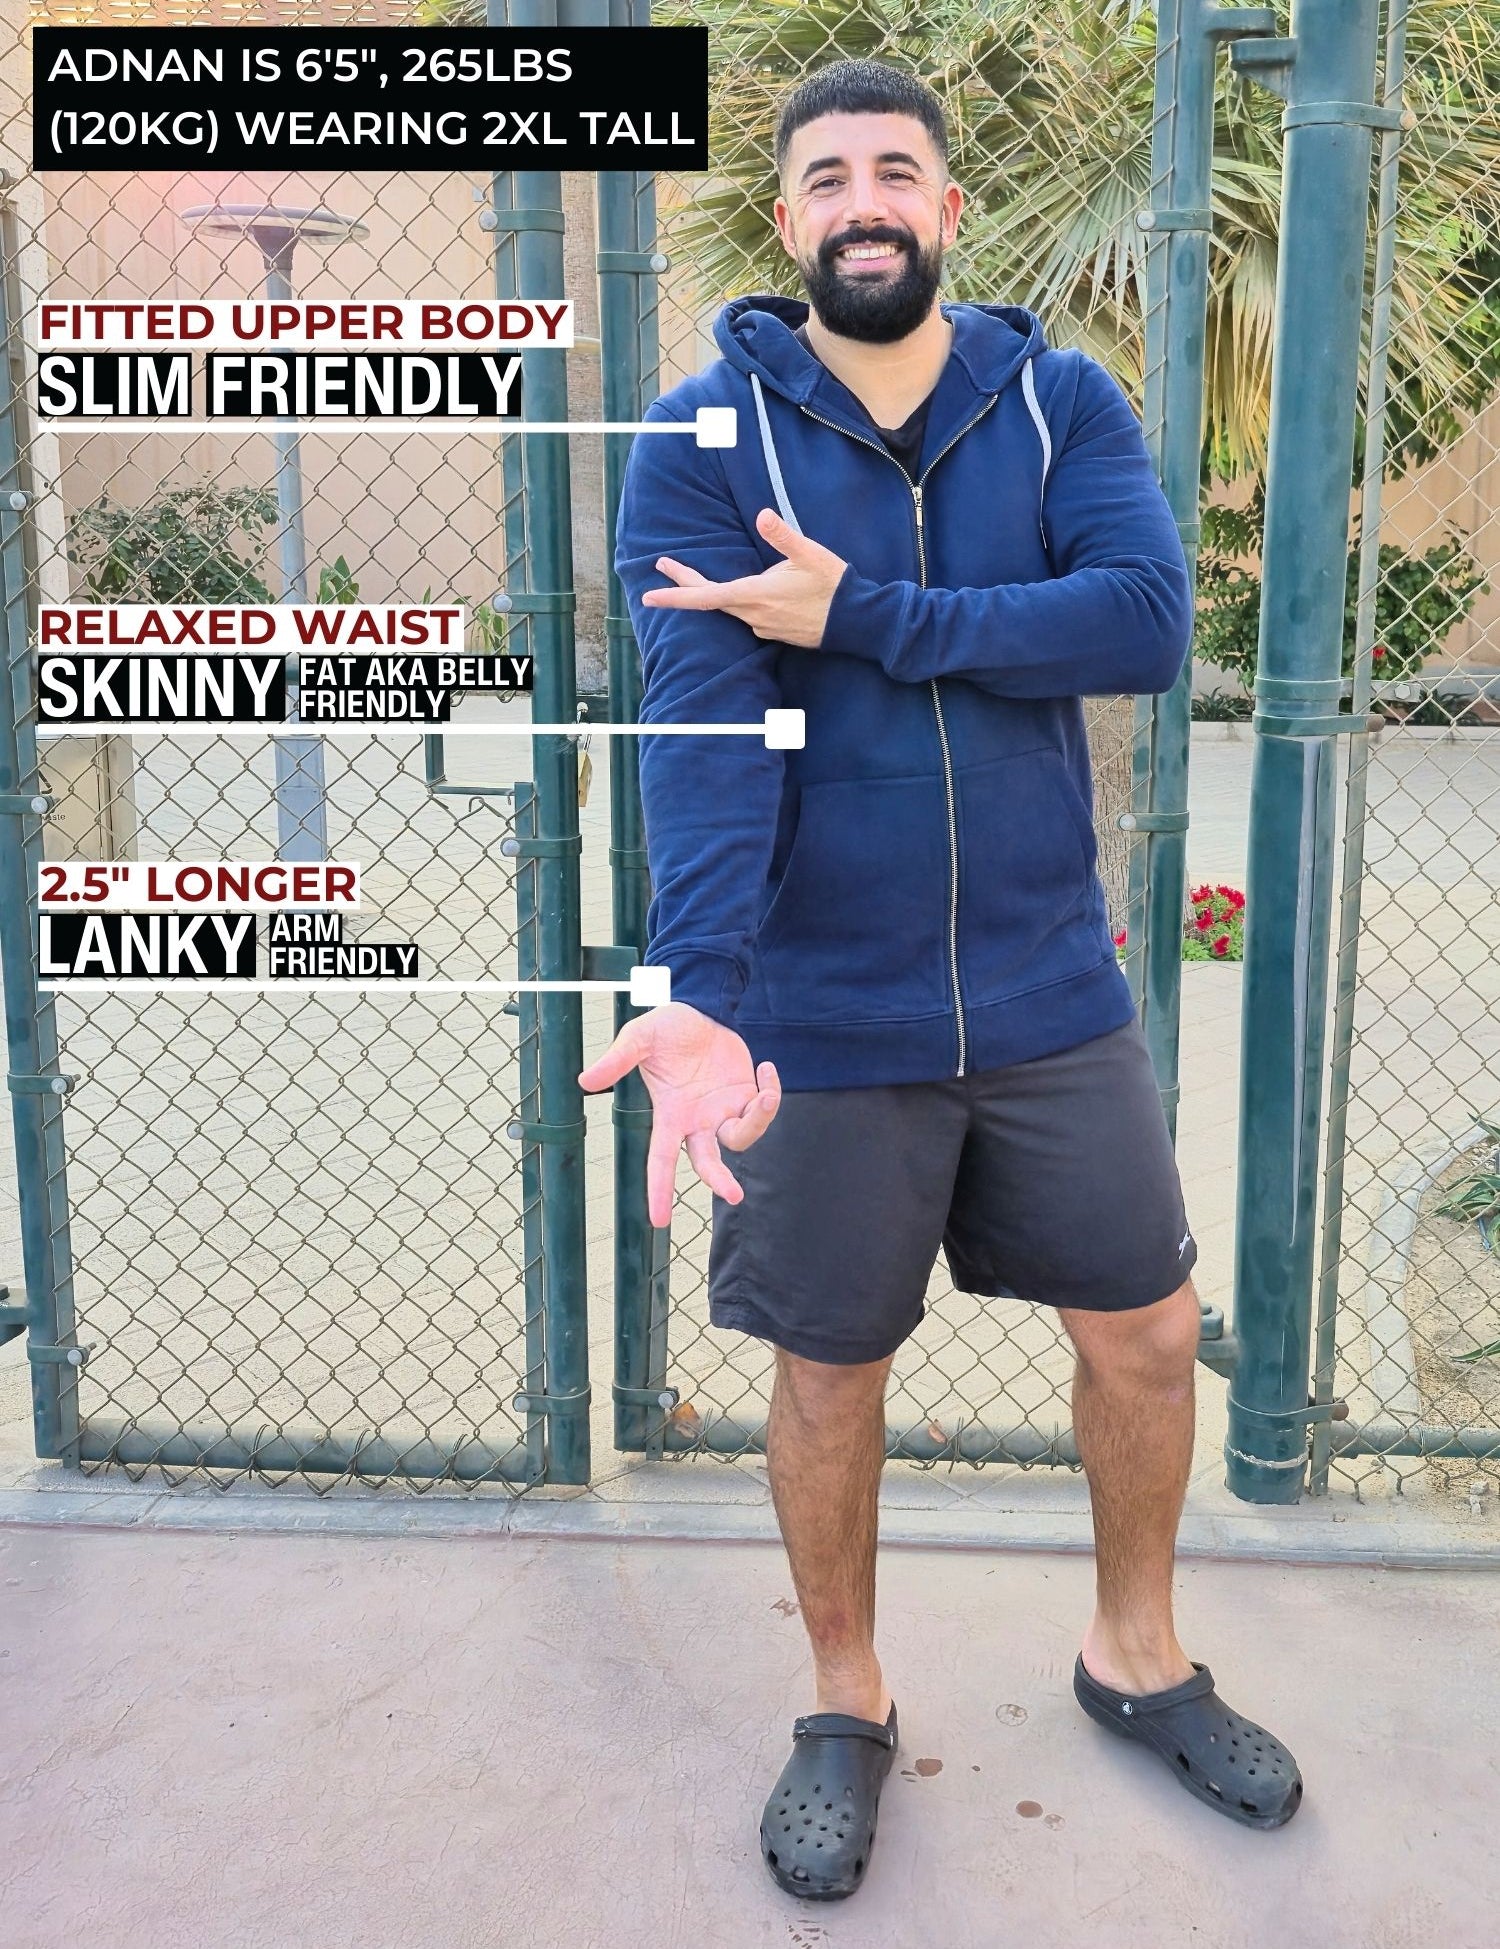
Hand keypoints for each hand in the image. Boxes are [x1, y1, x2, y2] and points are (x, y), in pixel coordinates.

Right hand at [578, 1001, 781, 1227]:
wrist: (700, 1009)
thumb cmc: (666, 1028)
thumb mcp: (638, 1039)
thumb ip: (617, 1061)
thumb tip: (584, 1080)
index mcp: (670, 1116)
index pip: (662, 1159)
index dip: (659, 1189)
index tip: (659, 1221)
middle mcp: (697, 1121)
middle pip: (707, 1163)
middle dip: (719, 1179)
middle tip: (733, 1194)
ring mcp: (723, 1112)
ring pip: (741, 1139)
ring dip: (758, 1122)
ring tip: (764, 1094)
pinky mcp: (746, 1096)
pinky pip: (763, 1109)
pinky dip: (772, 1093)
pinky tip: (767, 1069)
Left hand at [640, 507, 846, 647]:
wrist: (858, 621)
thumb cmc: (834, 586)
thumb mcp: (810, 554)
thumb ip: (783, 535)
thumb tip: (762, 514)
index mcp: (756, 595)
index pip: (706, 596)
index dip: (676, 595)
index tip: (649, 596)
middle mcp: (754, 615)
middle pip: (710, 600)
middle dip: (684, 584)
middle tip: (663, 566)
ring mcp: (764, 626)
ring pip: (728, 608)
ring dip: (711, 592)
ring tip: (696, 577)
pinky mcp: (775, 632)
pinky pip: (748, 615)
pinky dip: (736, 602)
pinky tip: (744, 593)